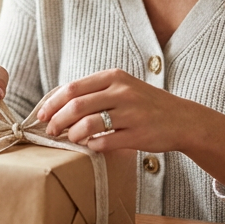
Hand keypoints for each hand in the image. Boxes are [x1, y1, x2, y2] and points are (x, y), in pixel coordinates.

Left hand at [37, 69, 189, 151]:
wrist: (182, 120)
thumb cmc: (146, 105)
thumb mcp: (123, 88)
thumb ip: (95, 92)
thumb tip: (58, 103)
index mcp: (114, 77)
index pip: (72, 88)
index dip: (52, 103)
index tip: (41, 115)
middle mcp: (122, 91)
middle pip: (76, 105)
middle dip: (57, 120)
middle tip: (49, 131)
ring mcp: (131, 113)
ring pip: (88, 124)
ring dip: (72, 134)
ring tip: (70, 139)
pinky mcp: (138, 134)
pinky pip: (105, 142)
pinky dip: (92, 146)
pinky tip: (91, 146)